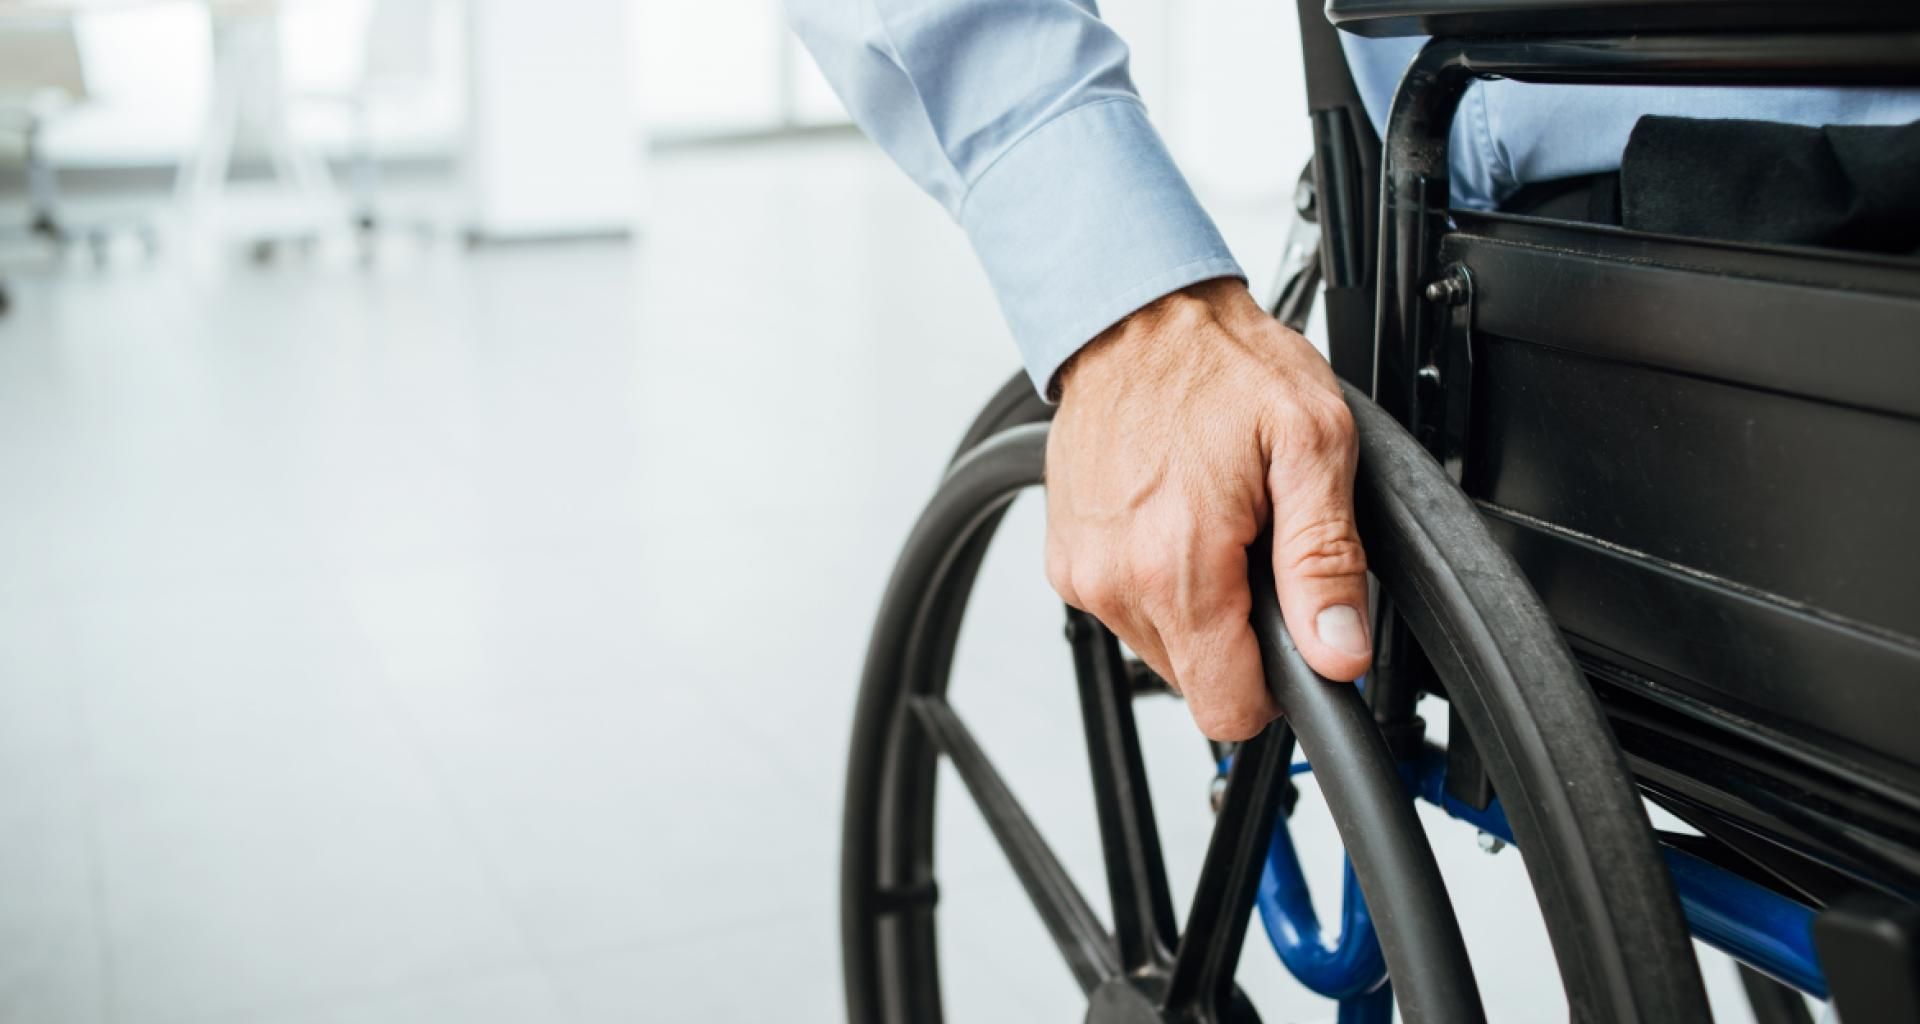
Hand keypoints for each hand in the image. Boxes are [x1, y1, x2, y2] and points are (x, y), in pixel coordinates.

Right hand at [1044, 278, 1370, 740]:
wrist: (1136, 318)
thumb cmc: (1221, 366)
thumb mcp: (1312, 445)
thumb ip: (1327, 561)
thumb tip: (1337, 651)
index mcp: (1178, 566)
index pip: (1227, 710)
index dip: (1275, 684)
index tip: (1289, 629)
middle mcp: (1116, 581)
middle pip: (1198, 679)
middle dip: (1239, 629)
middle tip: (1254, 545)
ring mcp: (1083, 573)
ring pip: (1163, 647)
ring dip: (1198, 602)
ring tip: (1213, 520)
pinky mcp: (1066, 561)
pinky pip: (1127, 607)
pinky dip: (1158, 578)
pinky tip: (1173, 516)